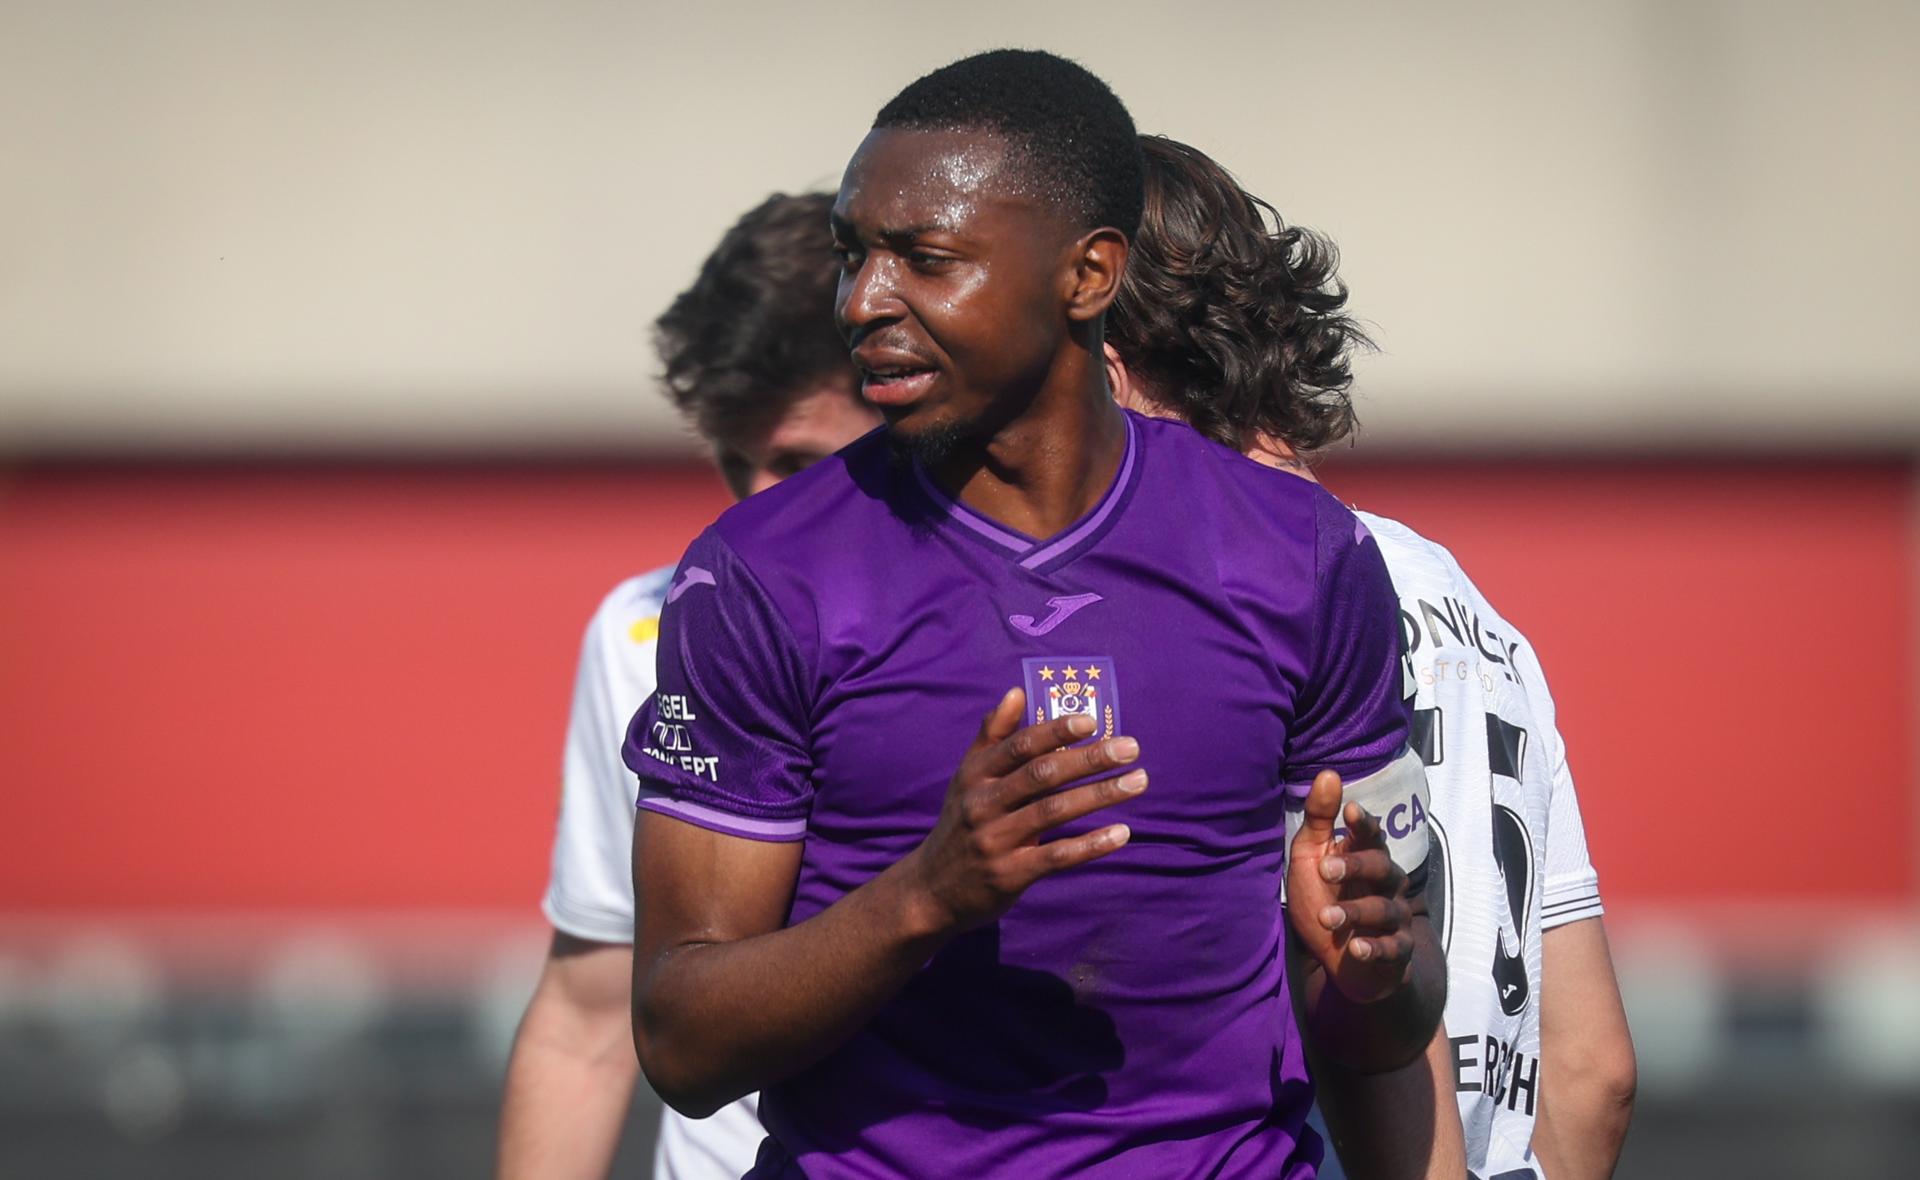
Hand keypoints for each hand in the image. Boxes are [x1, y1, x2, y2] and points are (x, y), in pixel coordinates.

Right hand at [897, 687, 1144, 934]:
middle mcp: (984, 803)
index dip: (1056, 730)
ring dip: (1100, 794)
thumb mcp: (966, 777)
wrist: (931, 890)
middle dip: (1090, 759)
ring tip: (1138, 781)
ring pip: (1054, 811)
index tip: (1091, 720)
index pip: (1019, 745)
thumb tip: (1016, 691)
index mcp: (976, 774)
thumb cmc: (961, 822)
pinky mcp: (1010, 874)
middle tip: (1130, 747)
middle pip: (1043, 774)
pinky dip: (1091, 844)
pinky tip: (1121, 833)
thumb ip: (992, 735)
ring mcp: (996, 840)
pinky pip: (1057, 856)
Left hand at [1287, 769, 1416, 1003]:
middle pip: (1382, 867)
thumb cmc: (1323, 900)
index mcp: (1365, 857)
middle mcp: (1386, 883)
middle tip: (1325, 871)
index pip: (1371, 835)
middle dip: (1356, 867)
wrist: (1336, 961)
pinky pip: (1393, 948)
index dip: (1363, 823)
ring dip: (1356, 912)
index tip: (1350, 810)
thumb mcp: (1311, 859)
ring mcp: (1395, 918)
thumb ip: (1320, 819)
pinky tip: (1355, 947)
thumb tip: (1329, 773)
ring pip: (1385, 909)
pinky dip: (1375, 948)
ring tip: (1327, 918)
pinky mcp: (1397, 951)